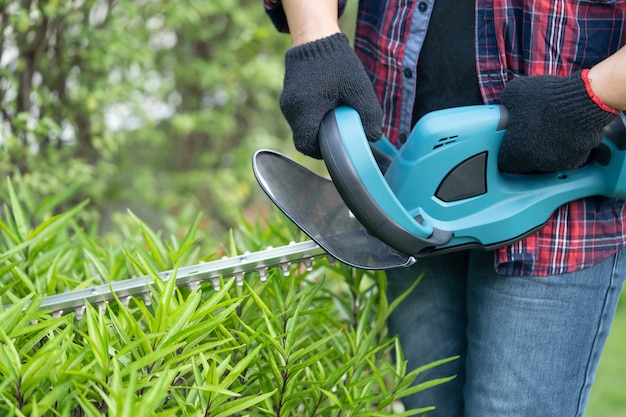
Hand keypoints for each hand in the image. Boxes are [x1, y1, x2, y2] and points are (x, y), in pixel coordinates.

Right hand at [280, 33, 382, 158]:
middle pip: (304, 138)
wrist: (316, 39)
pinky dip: (311, 117)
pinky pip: (299, 117)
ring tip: (333, 114)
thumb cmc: (337, 64)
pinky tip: (325, 105)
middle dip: (321, 139)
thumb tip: (374, 137)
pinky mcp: (287, 99)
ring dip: (317, 127)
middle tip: (339, 131)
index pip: (306, 145)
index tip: (335, 147)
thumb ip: (369, 115)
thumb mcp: (359, 88)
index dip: (321, 152)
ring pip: (301, 128)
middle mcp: (291, 110)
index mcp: (305, 109)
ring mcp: (287, 104)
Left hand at [497, 70, 618, 171]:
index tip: (509, 142)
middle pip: (524, 161)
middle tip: (531, 131)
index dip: (505, 150)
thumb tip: (504, 110)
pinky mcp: (574, 161)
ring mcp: (555, 163)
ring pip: (544, 160)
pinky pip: (565, 156)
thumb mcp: (514, 92)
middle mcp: (533, 162)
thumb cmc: (547, 97)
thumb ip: (505, 106)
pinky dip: (563, 147)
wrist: (584, 100)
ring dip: (544, 148)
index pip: (503, 159)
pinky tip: (565, 131)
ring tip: (550, 128)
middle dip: (525, 148)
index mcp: (514, 150)